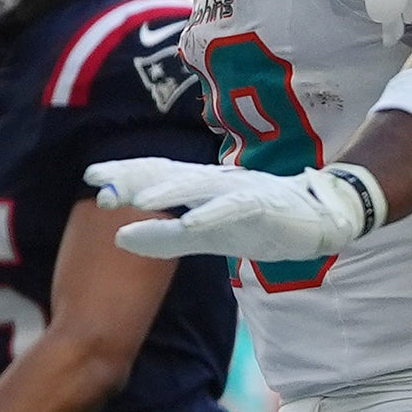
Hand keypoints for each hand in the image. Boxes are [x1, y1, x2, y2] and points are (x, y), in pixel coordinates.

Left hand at [87, 156, 376, 262]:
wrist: (319, 220)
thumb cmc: (259, 223)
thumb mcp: (205, 236)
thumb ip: (165, 237)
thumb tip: (118, 238)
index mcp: (200, 186)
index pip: (157, 175)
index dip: (126, 174)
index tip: (93, 177)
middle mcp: (215, 180)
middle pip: (169, 173)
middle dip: (133, 175)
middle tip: (98, 178)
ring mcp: (239, 190)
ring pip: (198, 187)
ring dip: (168, 192)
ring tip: (139, 201)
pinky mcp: (263, 205)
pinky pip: (234, 209)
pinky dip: (213, 214)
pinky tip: (192, 222)